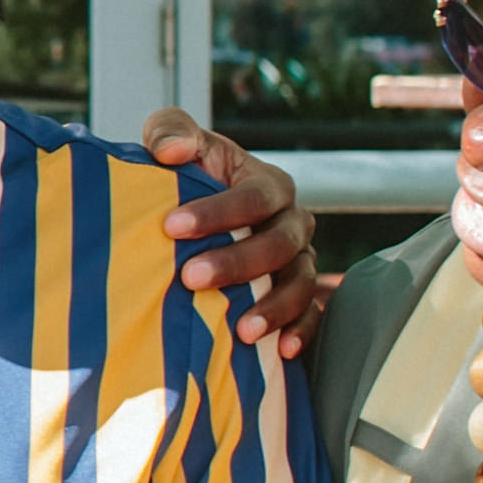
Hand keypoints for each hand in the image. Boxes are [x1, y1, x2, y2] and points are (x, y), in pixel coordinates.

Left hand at [144, 109, 334, 355]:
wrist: (191, 218)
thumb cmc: (185, 174)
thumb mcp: (174, 141)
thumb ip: (170, 131)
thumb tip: (171, 150)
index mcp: (268, 183)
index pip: (253, 197)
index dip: (216, 212)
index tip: (171, 226)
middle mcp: (292, 222)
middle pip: (279, 244)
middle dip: (238, 262)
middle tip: (191, 277)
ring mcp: (299, 260)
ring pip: (300, 283)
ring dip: (273, 307)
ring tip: (240, 330)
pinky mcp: (298, 295)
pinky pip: (312, 315)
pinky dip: (302, 332)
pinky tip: (281, 351)